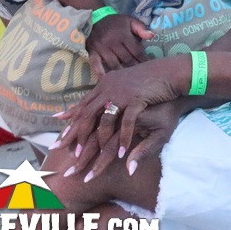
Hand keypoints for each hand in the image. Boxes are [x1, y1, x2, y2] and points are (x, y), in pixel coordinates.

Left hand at [55, 59, 183, 177]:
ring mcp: (122, 93)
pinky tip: (122, 154)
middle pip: (88, 116)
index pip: (83, 107)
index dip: (71, 125)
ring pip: (105, 121)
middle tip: (71, 157)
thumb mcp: (126, 86)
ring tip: (96, 158)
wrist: (171, 71)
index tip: (60, 141)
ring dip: (100, 141)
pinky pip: (127, 122)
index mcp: (105, 85)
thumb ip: (110, 94)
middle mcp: (109, 88)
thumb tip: (100, 105)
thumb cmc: (150, 80)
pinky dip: (124, 138)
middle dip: (77, 138)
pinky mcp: (137, 99)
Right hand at [86, 14, 153, 74]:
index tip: (151, 68)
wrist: (95, 18)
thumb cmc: (115, 22)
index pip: (136, 51)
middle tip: (143, 79)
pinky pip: (95, 63)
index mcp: (123, 35)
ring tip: (129, 83)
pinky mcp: (92, 51)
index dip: (144, 60)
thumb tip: (152, 36)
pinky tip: (105, 80)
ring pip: (114, 64)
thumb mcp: (130, 21)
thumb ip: (141, 28)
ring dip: (122, 74)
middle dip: (135, 69)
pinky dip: (100, 72)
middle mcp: (112, 42)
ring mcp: (101, 48)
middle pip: (126, 59)